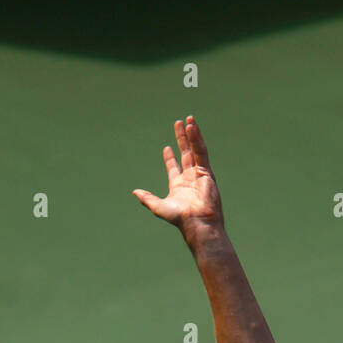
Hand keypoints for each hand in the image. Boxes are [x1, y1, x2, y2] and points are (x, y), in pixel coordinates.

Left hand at [133, 116, 224, 242]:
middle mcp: (189, 178)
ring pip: (195, 149)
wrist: (198, 222)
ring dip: (191, 134)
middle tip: (178, 123)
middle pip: (186, 153)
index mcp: (178, 185)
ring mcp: (199, 174)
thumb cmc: (179, 218)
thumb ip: (147, 198)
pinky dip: (197, 139)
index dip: (170, 157)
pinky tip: (192, 128)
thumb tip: (135, 192)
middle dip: (182, 139)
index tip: (167, 147)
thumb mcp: (158, 207)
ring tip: (188, 120)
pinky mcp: (207, 172)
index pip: (174, 167)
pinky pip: (201, 152)